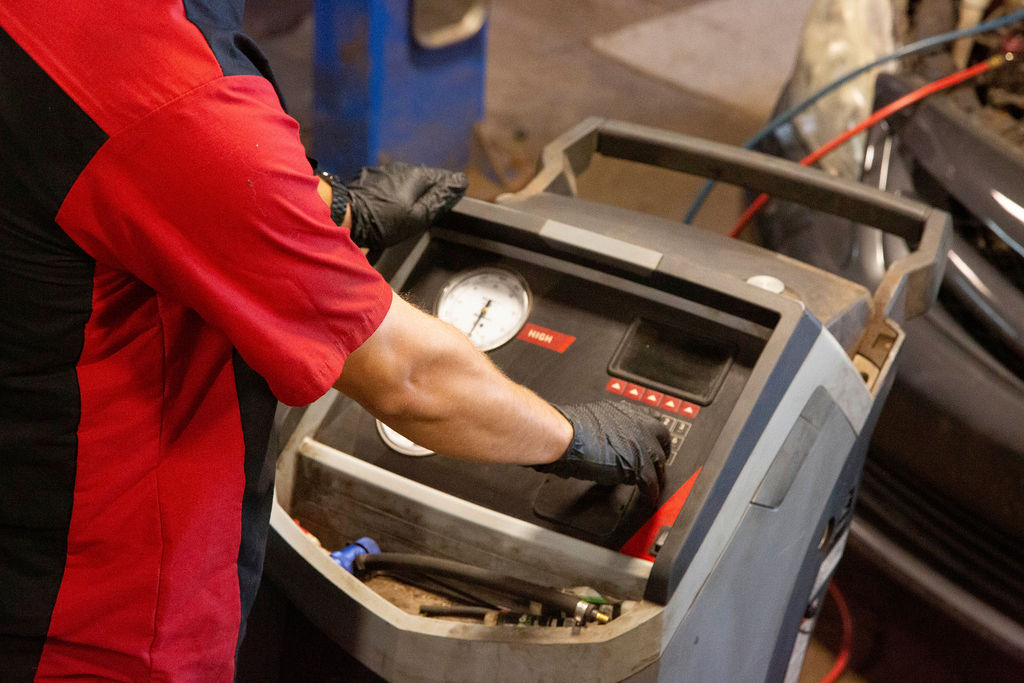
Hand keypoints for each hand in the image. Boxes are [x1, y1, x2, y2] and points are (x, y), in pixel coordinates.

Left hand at [345, 162, 466, 252]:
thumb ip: (440, 199)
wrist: (344, 216)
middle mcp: (401, 168)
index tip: (445, 204)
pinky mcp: (367, 178)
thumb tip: (461, 182)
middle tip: (423, 214)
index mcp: (417, 175)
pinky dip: (391, 195)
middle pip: (423, 179)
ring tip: (403, 214)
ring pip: (404, 181)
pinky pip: (387, 184)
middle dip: (426, 193)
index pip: (443, 178)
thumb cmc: (384, 221)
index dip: (447, 192)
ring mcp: (382, 171)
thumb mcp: (418, 216)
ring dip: (407, 194)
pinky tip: (386, 208)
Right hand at [533, 401, 669, 501]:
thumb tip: (595, 440)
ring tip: (654, 488)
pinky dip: (650, 493)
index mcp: (623, 412)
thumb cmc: (566, 429)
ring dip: (657, 476)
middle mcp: (635, 423)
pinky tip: (648, 500)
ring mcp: (639, 442)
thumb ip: (601, 429)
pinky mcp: (638, 463)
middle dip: (662, 452)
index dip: (651, 434)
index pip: (649, 419)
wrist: (564, 436)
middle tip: (657, 464)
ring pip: (659, 462)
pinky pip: (651, 482)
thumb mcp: (590, 421)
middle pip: (663, 437)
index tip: (650, 441)